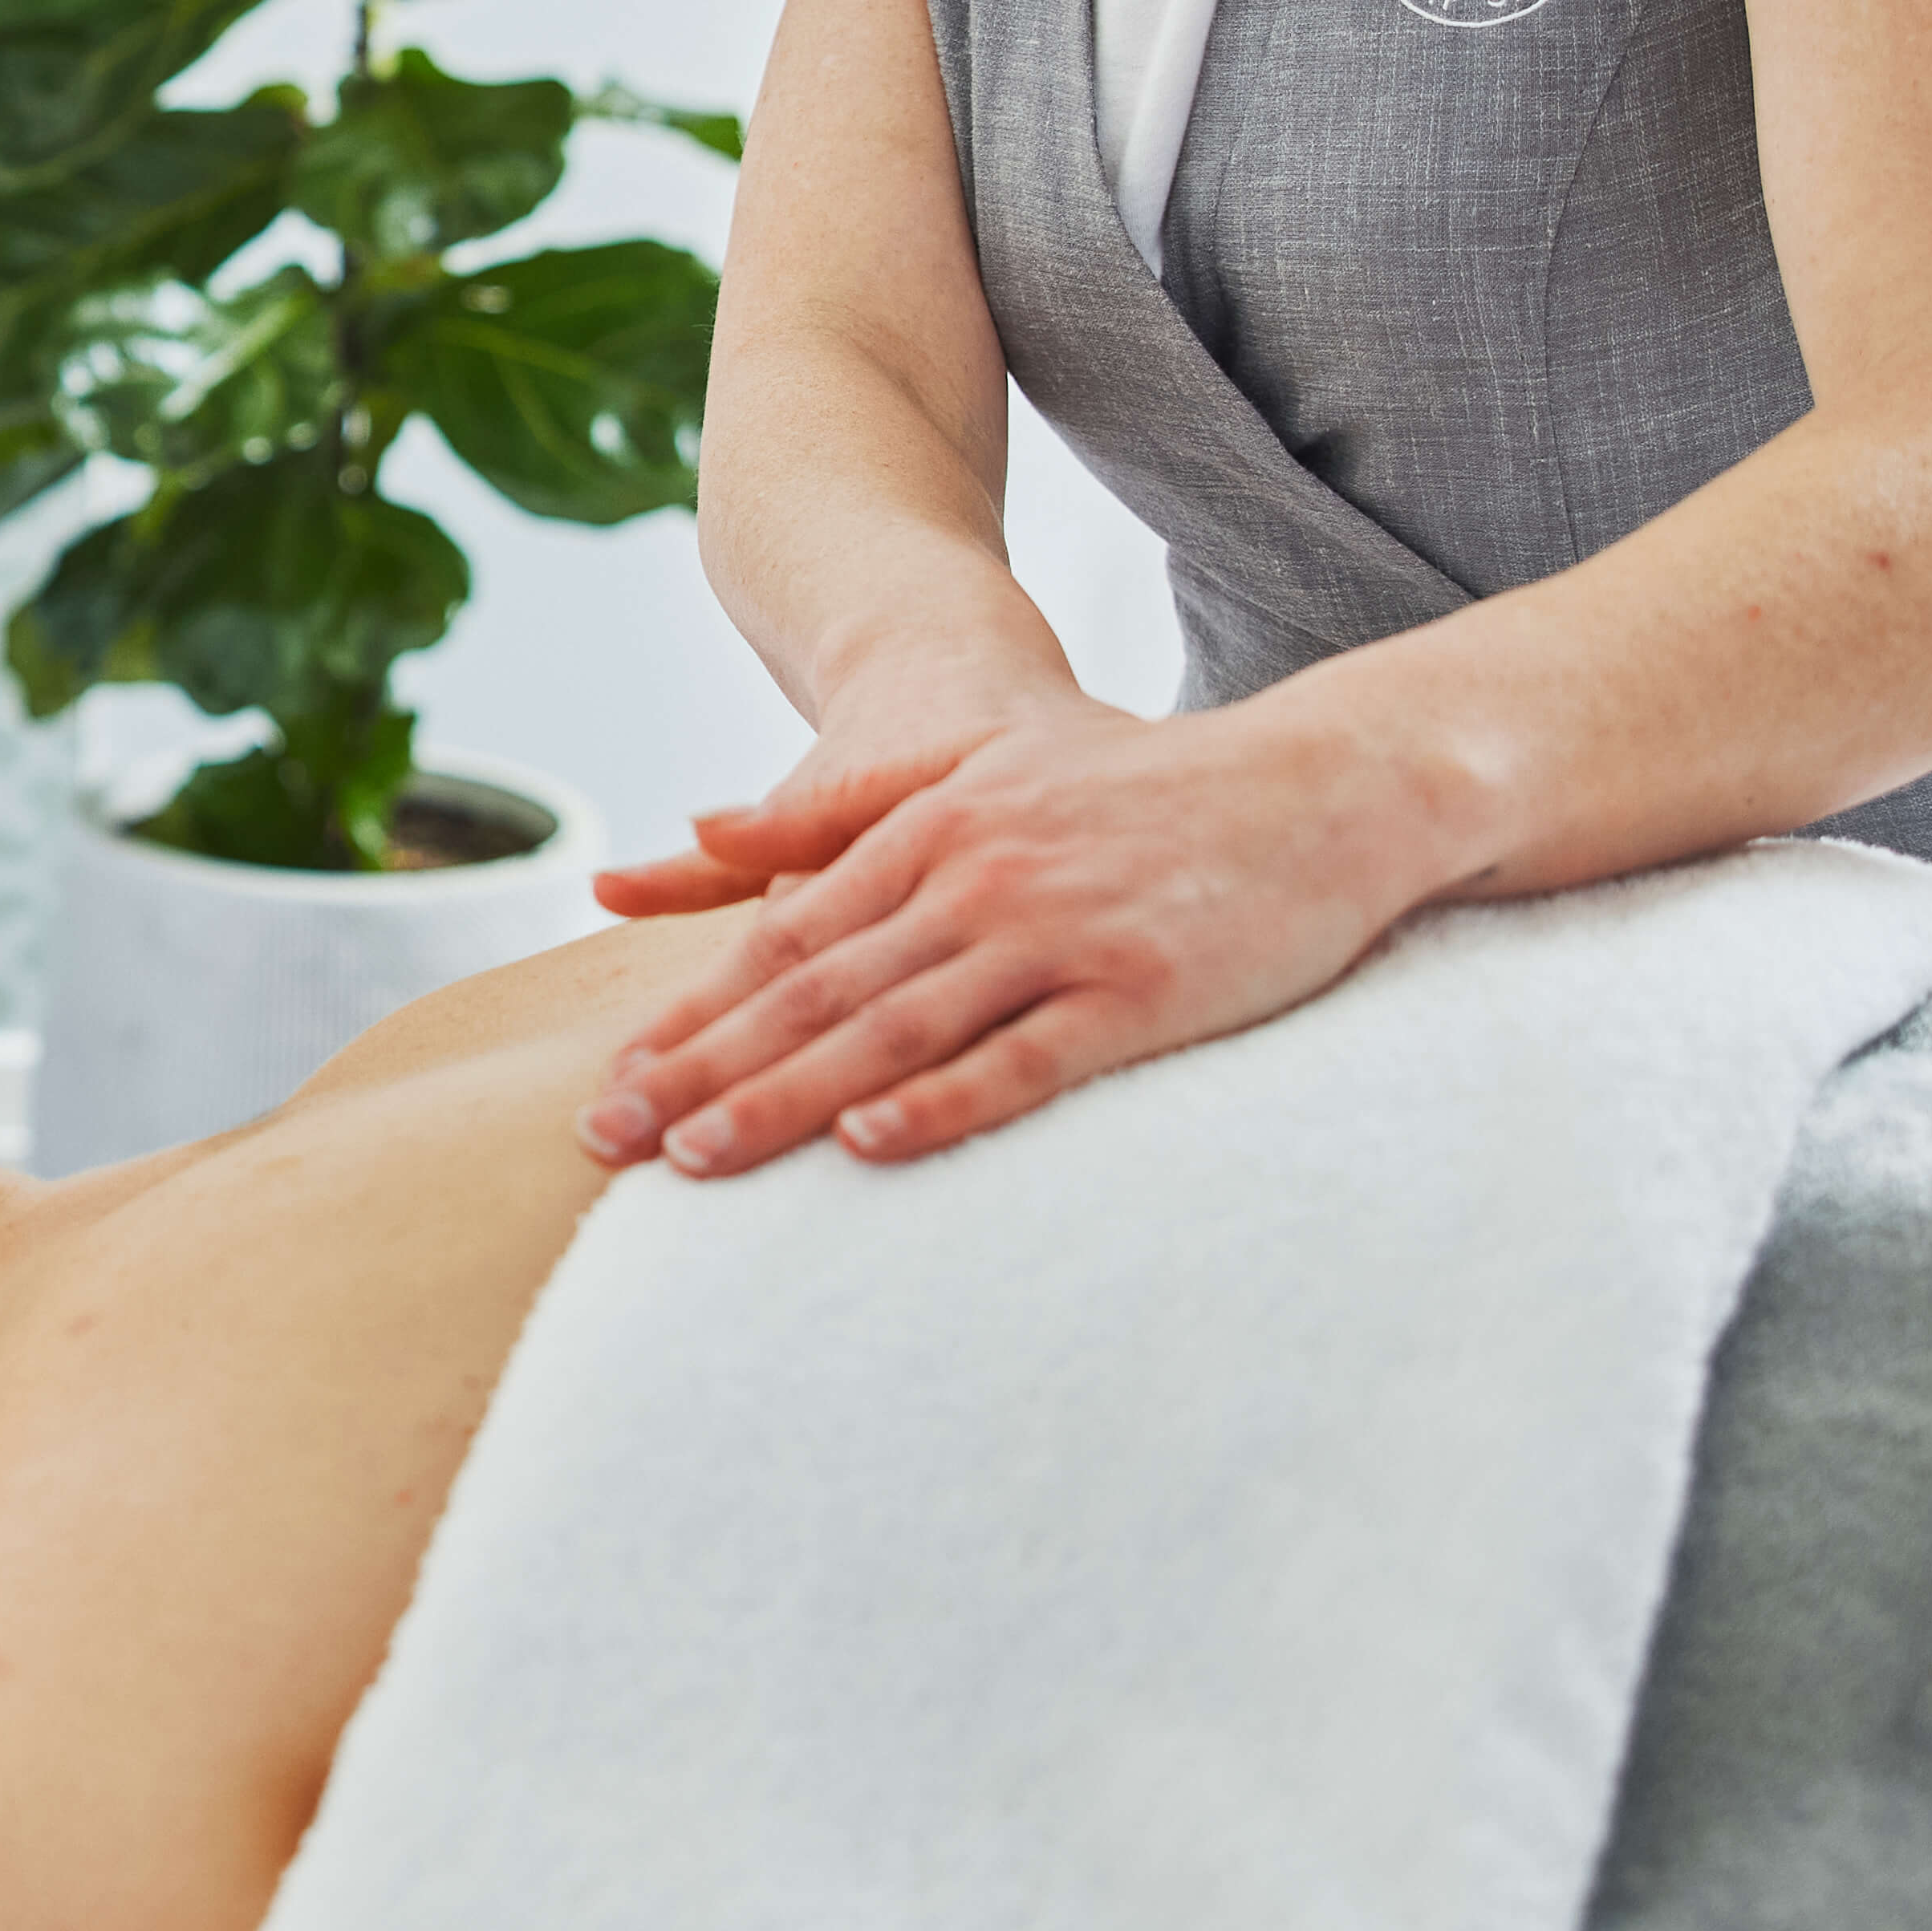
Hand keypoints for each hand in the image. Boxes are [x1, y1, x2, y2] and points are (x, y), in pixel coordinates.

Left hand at [571, 694, 1448, 1179]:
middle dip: (701, 1072)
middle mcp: (975, 877)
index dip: (692, 1015)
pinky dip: (941, 1103)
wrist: (1323, 783)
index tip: (616, 1079)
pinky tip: (869, 1146)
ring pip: (892, 1031)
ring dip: (786, 1101)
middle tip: (608, 1140)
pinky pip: (1021, 1059)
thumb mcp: (981, 770)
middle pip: (812, 991)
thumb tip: (704, 834)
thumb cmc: (1146, 790)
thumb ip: (843, 813)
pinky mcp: (1137, 988)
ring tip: (698, 1160)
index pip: (783, 939)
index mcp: (931, 830)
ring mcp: (1055, 934)